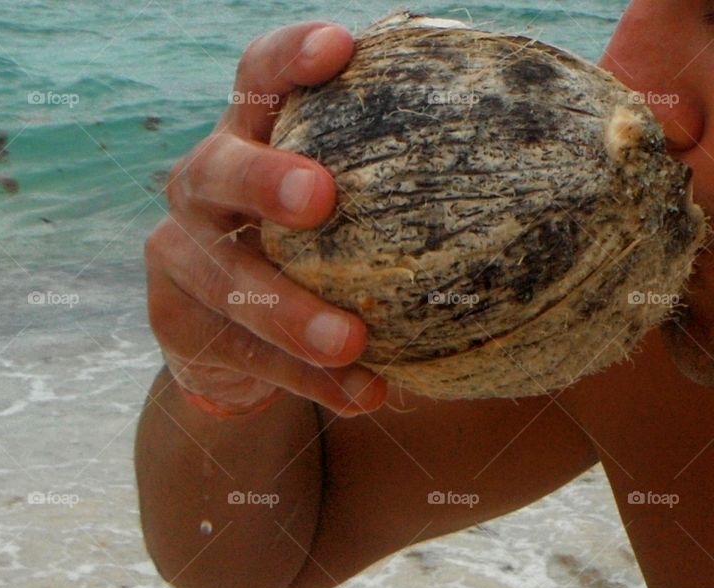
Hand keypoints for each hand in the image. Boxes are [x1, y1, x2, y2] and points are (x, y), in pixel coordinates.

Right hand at [144, 22, 387, 417]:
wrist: (234, 343)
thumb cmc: (314, 254)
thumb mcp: (347, 209)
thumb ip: (410, 177)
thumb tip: (562, 150)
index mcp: (249, 138)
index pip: (257, 79)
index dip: (288, 58)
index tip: (340, 47)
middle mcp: (201, 185)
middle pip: (215, 169)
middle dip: (262, 179)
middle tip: (320, 199)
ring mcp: (180, 254)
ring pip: (226, 279)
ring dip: (289, 311)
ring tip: (351, 341)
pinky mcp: (174, 321)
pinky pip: (242, 352)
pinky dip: (305, 378)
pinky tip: (363, 392)